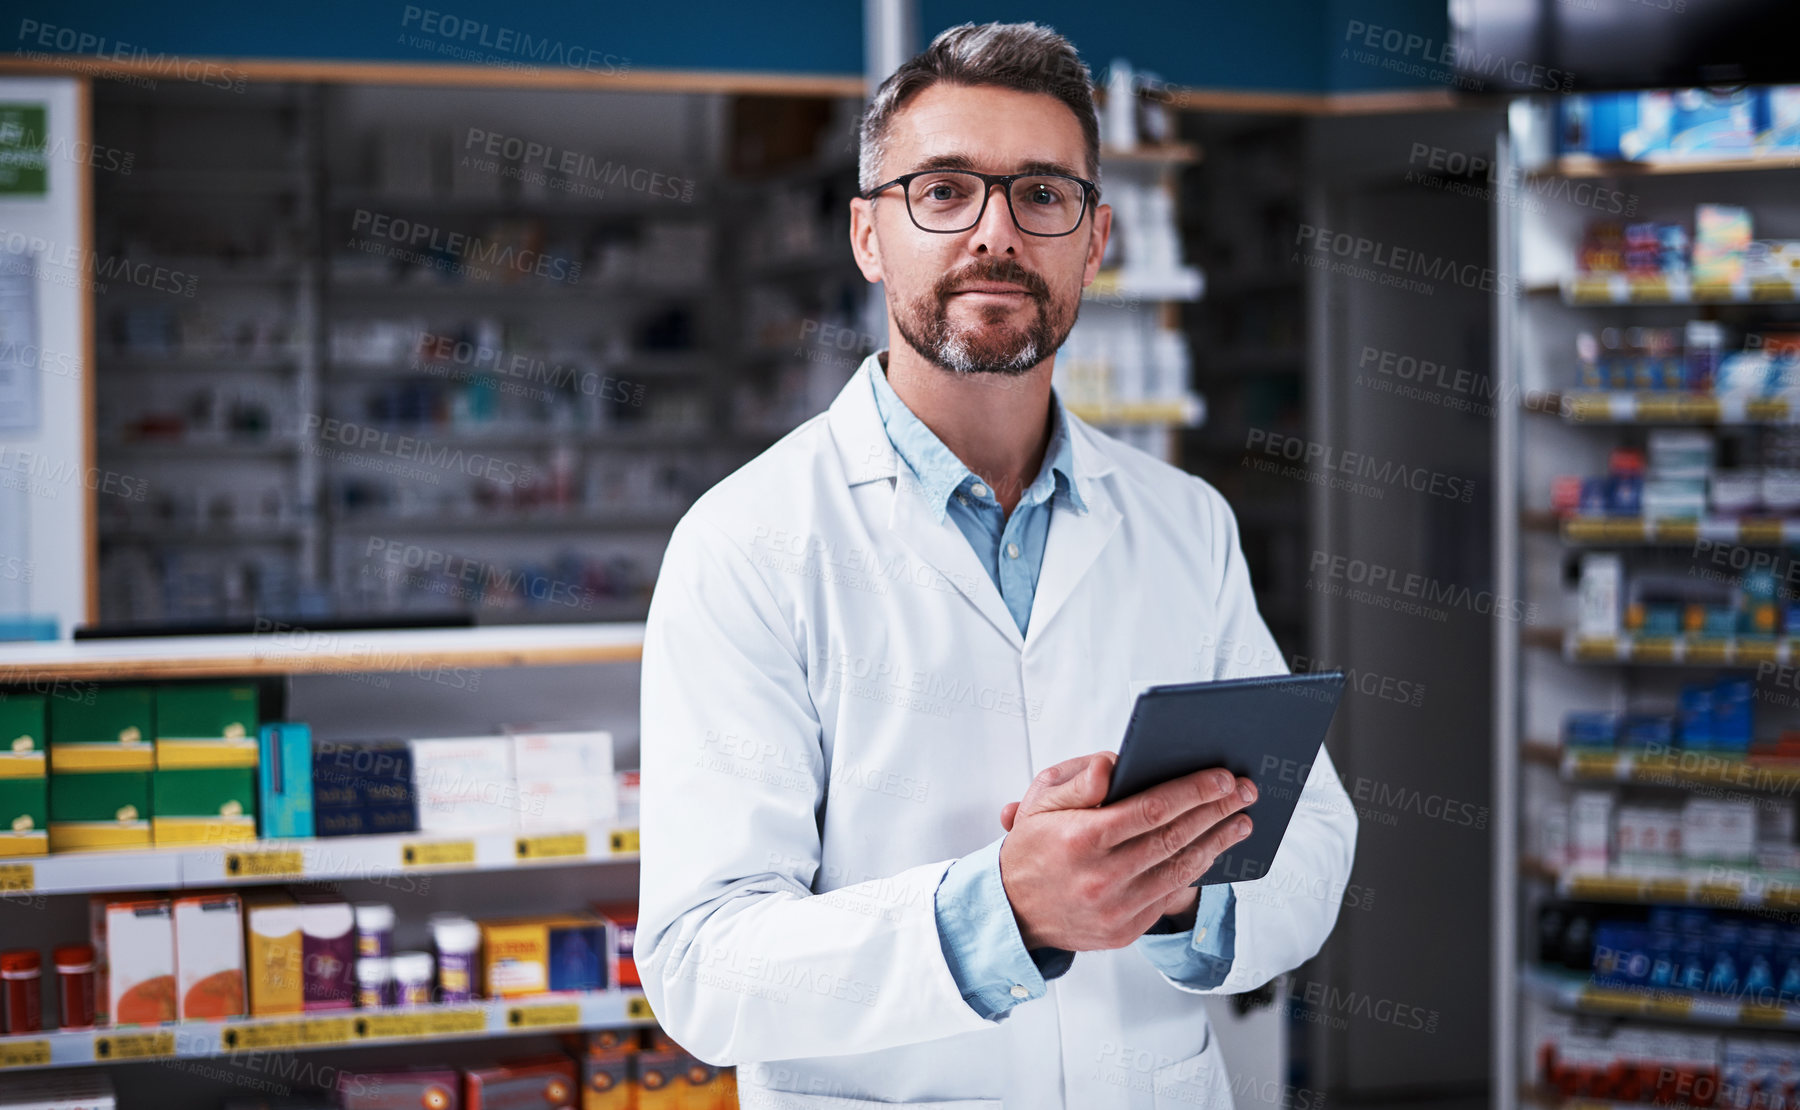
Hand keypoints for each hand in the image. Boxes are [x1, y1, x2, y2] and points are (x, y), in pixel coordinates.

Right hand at [996, 753, 1254, 951]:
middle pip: (1174, 837)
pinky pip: (1169, 896)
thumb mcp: (1041, 801)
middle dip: (1216, 811)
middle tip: (1244, 791)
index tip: (1223, 776)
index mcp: (1081, 838)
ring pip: (1180, 869)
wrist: (1011, 911)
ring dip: (1217, 842)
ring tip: (1240, 821)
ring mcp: (1115, 909)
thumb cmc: (1032, 847)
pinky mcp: (1124, 932)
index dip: (1193, 791)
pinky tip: (1211, 850)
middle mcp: (1100, 877)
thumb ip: (1080, 780)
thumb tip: (1117, 764)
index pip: (1152, 808)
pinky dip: (1195, 870)